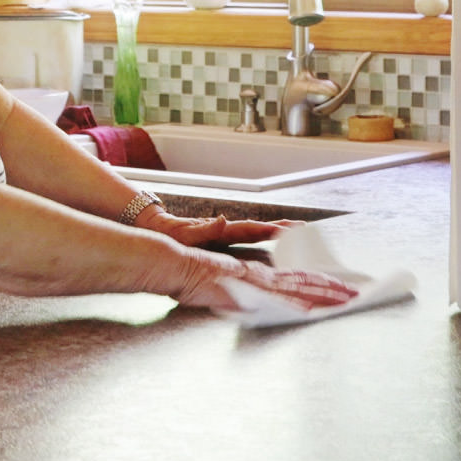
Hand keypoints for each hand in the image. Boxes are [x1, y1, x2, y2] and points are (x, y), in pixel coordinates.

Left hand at [137, 208, 301, 247]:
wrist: (157, 226)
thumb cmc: (171, 234)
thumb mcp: (186, 234)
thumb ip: (205, 229)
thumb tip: (223, 219)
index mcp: (223, 230)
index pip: (252, 229)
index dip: (271, 229)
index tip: (290, 229)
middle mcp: (227, 229)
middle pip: (258, 228)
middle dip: (280, 228)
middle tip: (302, 228)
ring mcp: (225, 233)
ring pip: (255, 232)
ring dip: (274, 231)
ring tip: (293, 232)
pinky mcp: (221, 238)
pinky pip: (246, 238)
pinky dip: (261, 237)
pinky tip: (269, 240)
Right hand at [142, 249, 357, 310]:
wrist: (180, 265)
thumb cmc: (196, 277)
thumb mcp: (226, 288)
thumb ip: (244, 295)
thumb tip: (258, 303)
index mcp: (260, 275)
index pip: (298, 278)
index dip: (320, 283)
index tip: (340, 288)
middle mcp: (263, 277)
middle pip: (305, 281)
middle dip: (332, 288)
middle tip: (355, 293)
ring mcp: (257, 283)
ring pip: (298, 289)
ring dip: (323, 296)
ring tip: (345, 300)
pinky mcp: (248, 291)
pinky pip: (277, 300)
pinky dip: (296, 306)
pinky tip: (310, 312)